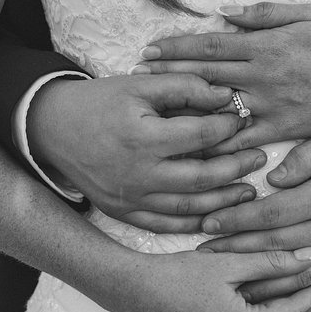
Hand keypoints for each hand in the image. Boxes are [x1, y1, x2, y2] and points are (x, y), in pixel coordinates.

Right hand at [28, 73, 262, 231]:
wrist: (51, 129)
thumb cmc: (99, 102)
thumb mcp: (140, 85)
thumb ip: (185, 86)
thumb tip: (227, 96)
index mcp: (142, 136)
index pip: (200, 135)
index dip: (228, 128)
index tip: (242, 121)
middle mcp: (138, 173)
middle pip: (201, 178)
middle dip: (236, 169)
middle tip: (259, 158)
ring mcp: (130, 198)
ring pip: (188, 208)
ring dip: (223, 202)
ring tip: (248, 192)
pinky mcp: (123, 212)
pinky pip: (165, 226)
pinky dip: (193, 224)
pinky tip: (216, 216)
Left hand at [133, 2, 310, 153]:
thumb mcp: (307, 14)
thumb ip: (264, 12)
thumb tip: (224, 10)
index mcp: (267, 45)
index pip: (211, 45)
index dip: (176, 47)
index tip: (149, 49)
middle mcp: (264, 76)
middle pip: (205, 75)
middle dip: (167, 74)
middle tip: (136, 76)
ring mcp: (272, 105)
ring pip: (218, 108)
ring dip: (183, 108)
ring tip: (153, 110)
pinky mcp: (284, 129)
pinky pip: (244, 138)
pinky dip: (218, 142)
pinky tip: (192, 146)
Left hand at [198, 131, 310, 311]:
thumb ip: (304, 157)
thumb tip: (271, 181)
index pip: (268, 214)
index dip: (234, 220)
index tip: (207, 224)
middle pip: (274, 246)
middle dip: (234, 251)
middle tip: (202, 257)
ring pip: (298, 276)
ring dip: (262, 283)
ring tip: (230, 287)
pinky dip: (309, 307)